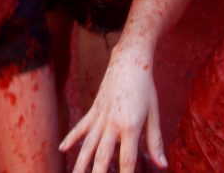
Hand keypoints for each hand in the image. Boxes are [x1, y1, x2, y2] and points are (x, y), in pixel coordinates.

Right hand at [60, 45, 166, 172]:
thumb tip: (162, 165)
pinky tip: (62, 149)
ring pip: (88, 145)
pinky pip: (81, 126)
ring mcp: (100, 116)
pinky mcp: (94, 109)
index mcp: (130, 126)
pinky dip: (71, 138)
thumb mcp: (154, 114)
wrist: (129, 60)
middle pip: (103, 157)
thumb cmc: (146, 87)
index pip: (127, 160)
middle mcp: (112, 124)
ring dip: (80, 164)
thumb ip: (155, 141)